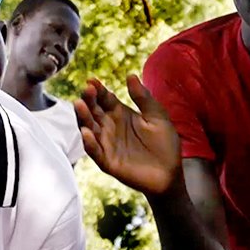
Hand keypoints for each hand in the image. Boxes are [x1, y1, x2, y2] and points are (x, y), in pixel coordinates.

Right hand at [75, 75, 182, 197]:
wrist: (170, 173)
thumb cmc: (165, 144)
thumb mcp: (157, 116)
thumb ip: (143, 98)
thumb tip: (130, 75)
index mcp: (120, 114)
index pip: (104, 99)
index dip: (97, 90)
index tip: (91, 80)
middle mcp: (110, 127)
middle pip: (93, 111)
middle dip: (87, 100)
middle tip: (86, 90)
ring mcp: (107, 144)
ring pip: (89, 129)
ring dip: (83, 118)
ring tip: (80, 105)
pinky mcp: (107, 161)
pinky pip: (95, 151)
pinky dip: (89, 143)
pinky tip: (87, 132)